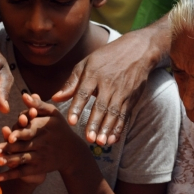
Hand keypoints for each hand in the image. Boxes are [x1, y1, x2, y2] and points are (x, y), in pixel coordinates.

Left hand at [0, 94, 80, 182]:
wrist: (72, 152)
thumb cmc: (59, 128)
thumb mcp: (53, 114)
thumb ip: (38, 104)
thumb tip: (25, 95)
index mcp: (44, 128)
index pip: (30, 130)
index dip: (19, 134)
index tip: (10, 137)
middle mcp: (42, 143)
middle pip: (23, 145)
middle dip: (9, 149)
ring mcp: (40, 157)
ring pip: (22, 159)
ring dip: (9, 161)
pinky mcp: (38, 168)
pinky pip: (23, 172)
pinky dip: (10, 175)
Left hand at [51, 27, 162, 145]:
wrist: (137, 51)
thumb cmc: (107, 57)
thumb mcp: (87, 64)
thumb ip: (71, 83)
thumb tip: (55, 98)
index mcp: (94, 74)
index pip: (84, 92)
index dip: (77, 107)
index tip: (71, 121)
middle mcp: (108, 84)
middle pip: (101, 106)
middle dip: (95, 123)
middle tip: (88, 139)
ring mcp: (121, 92)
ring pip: (114, 113)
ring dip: (107, 129)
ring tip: (100, 142)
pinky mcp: (131, 99)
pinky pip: (125, 116)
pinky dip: (119, 128)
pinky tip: (113, 139)